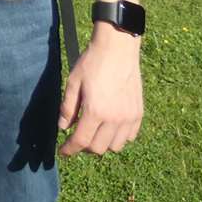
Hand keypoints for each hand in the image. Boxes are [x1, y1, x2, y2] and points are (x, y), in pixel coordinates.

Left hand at [58, 25, 143, 155]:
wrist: (118, 49)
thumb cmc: (92, 63)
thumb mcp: (73, 83)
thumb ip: (67, 108)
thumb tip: (63, 128)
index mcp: (95, 112)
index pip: (80, 141)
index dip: (69, 150)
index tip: (63, 152)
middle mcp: (114, 119)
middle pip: (98, 148)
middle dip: (84, 147)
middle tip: (76, 137)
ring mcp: (129, 118)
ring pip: (115, 146)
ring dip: (102, 144)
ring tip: (94, 132)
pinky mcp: (138, 113)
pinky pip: (129, 137)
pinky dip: (118, 137)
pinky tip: (110, 126)